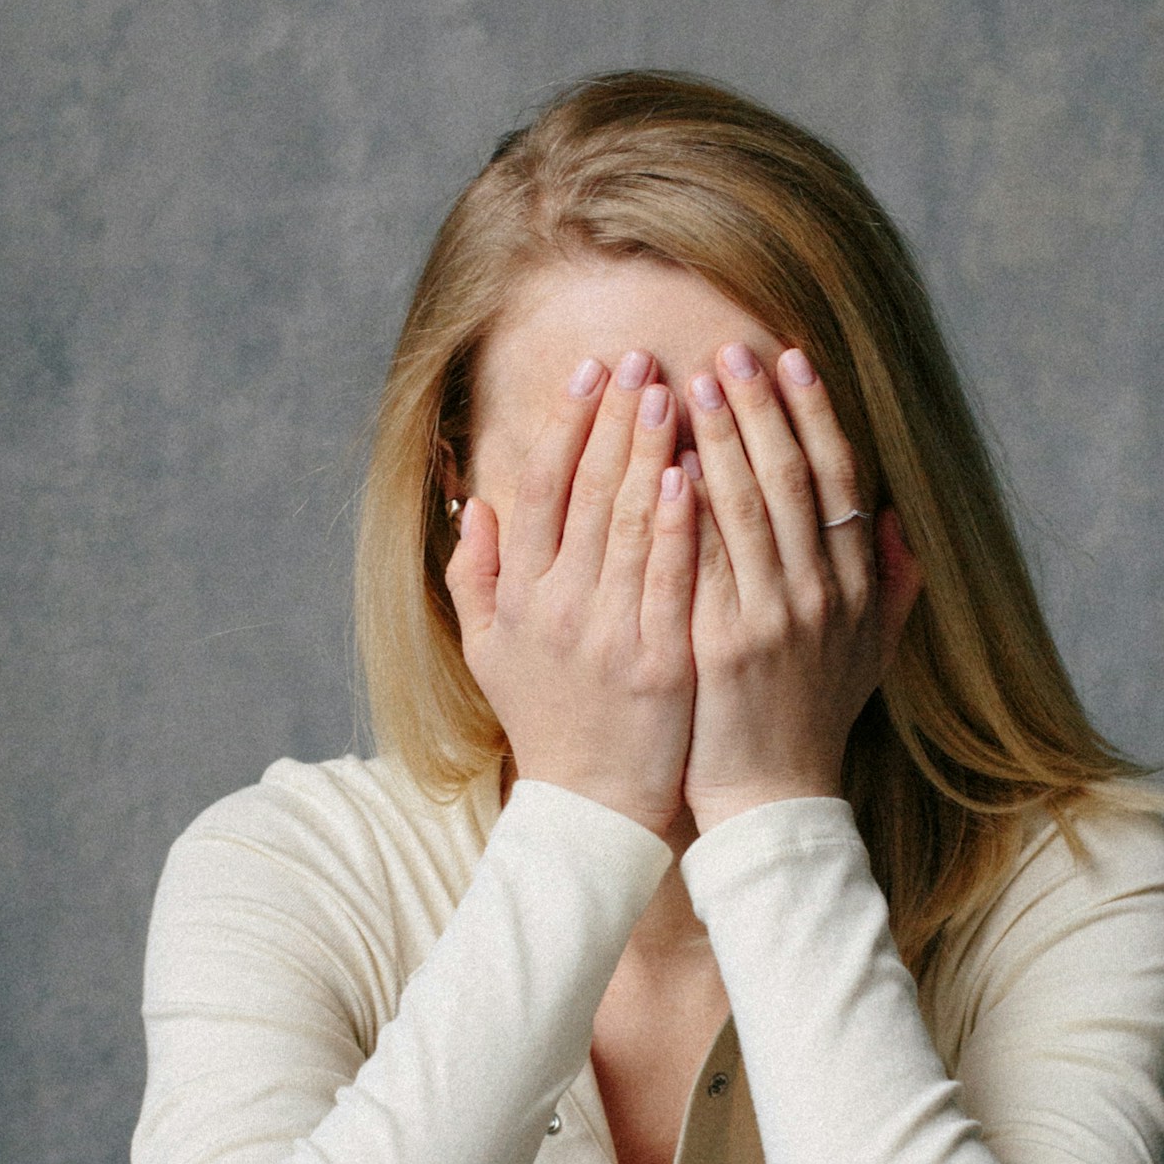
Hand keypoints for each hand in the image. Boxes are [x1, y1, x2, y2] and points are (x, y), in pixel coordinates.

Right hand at [445, 353, 699, 836]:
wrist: (592, 806)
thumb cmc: (548, 721)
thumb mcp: (490, 652)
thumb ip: (476, 576)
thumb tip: (472, 504)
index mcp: (519, 596)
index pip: (540, 490)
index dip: (565, 426)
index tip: (589, 373)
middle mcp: (557, 607)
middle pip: (587, 492)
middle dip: (615, 418)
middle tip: (641, 358)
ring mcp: (608, 634)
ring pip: (630, 524)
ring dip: (650, 451)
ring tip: (672, 391)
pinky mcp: (658, 661)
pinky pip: (669, 580)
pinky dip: (677, 525)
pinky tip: (691, 474)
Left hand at [681, 344, 924, 831]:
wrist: (773, 799)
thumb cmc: (812, 722)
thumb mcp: (870, 656)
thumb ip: (891, 589)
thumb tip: (900, 524)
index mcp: (855, 587)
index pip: (839, 478)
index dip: (815, 414)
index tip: (790, 359)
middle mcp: (821, 594)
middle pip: (793, 478)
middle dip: (761, 408)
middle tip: (730, 351)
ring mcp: (774, 618)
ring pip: (747, 507)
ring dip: (720, 440)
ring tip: (689, 386)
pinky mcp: (725, 644)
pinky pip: (704, 559)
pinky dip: (687, 507)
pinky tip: (664, 463)